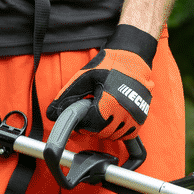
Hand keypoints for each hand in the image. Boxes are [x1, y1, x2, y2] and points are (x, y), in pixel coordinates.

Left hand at [46, 25, 156, 141]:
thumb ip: (67, 96)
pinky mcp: (141, 117)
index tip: (80, 117)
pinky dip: (118, 130)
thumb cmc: (109, 65)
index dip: (82, 124)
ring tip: (101, 114)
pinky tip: (112, 118)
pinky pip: (127, 134)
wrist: (133, 58)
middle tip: (90, 114)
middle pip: (103, 133)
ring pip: (115, 135)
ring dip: (105, 129)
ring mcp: (135, 115)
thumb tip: (51, 113)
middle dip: (93, 126)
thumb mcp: (84, 77)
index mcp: (110, 101)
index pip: (92, 126)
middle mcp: (125, 111)